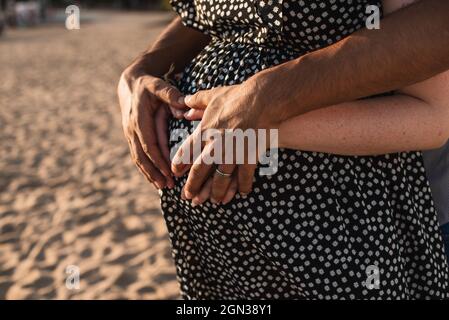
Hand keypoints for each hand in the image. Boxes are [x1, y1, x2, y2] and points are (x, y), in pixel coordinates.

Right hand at [117, 68, 186, 189]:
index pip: (149, 144)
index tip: (170, 172)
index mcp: (139, 119)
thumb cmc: (149, 85)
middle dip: (154, 172)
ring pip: (138, 159)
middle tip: (168, 186)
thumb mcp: (159, 86)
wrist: (130, 84)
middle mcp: (131, 129)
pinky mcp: (131, 138)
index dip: (159, 159)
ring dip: (149, 174)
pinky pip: (137, 157)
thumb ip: (171, 95)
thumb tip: (183, 107)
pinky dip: (145, 169)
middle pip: (142, 156)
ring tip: (162, 187)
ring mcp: (129, 135)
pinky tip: (154, 180)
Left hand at [172, 82, 277, 202]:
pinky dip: (243, 187)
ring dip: (216, 192)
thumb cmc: (237, 95)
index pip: (187, 152)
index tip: (175, 172)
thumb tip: (184, 101)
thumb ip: (197, 100)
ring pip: (221, 179)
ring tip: (214, 201)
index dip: (179, 164)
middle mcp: (215, 145)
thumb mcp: (213, 96)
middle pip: (200, 171)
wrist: (261, 99)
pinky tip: (242, 194)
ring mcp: (232, 153)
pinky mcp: (249, 157)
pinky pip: (245, 178)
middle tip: (188, 197)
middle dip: (193, 186)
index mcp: (204, 131)